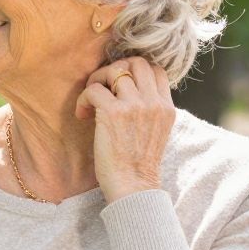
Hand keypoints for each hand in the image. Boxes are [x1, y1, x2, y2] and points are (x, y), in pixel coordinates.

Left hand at [80, 56, 172, 201]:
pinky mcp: (114, 112)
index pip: (156, 70)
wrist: (133, 187)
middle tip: (103, 87)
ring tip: (90, 101)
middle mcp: (154, 102)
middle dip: (115, 68)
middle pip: (137, 62)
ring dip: (97, 81)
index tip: (119, 86)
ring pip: (114, 70)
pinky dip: (83, 98)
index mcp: (166, 107)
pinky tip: (82, 115)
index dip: (134, 71)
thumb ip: (150, 110)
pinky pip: (94, 89)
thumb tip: (129, 91)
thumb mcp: (156, 132)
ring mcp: (135, 105)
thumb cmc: (138, 166)